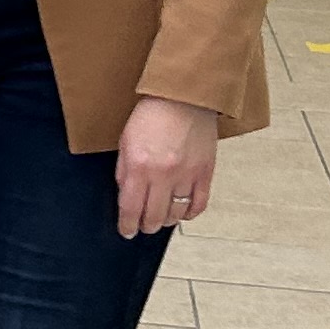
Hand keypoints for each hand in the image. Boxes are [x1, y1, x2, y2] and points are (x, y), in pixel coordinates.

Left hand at [115, 94, 220, 238]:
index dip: (127, 224)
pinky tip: (182, 212)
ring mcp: (186, 175)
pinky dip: (189, 213)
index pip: (130, 207)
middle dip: (145, 226)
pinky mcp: (205, 173)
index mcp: (139, 166)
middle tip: (143, 227)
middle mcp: (163, 174)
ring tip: (161, 219)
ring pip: (176, 214)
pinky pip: (198, 204)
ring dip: (166, 221)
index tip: (127, 231)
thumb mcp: (125, 141)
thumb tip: (125, 194)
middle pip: (153, 216)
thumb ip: (124, 170)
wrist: (183, 98)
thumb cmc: (152, 115)